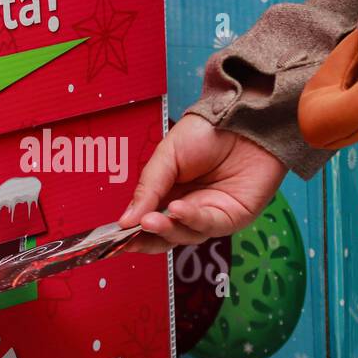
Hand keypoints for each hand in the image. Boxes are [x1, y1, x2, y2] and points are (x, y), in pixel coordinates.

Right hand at [120, 114, 287, 253]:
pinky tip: (178, 209)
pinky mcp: (233, 219)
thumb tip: (125, 221)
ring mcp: (210, 216)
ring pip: (184, 236)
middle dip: (145, 239)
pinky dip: (191, 219)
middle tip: (128, 237)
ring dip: (166, 230)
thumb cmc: (207, 131)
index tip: (113, 239)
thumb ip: (148, 187)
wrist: (244, 117)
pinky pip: (208, 225)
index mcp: (168, 194)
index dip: (130, 232)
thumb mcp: (167, 155)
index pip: (146, 221)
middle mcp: (188, 209)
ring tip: (150, 220)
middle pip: (164, 236)